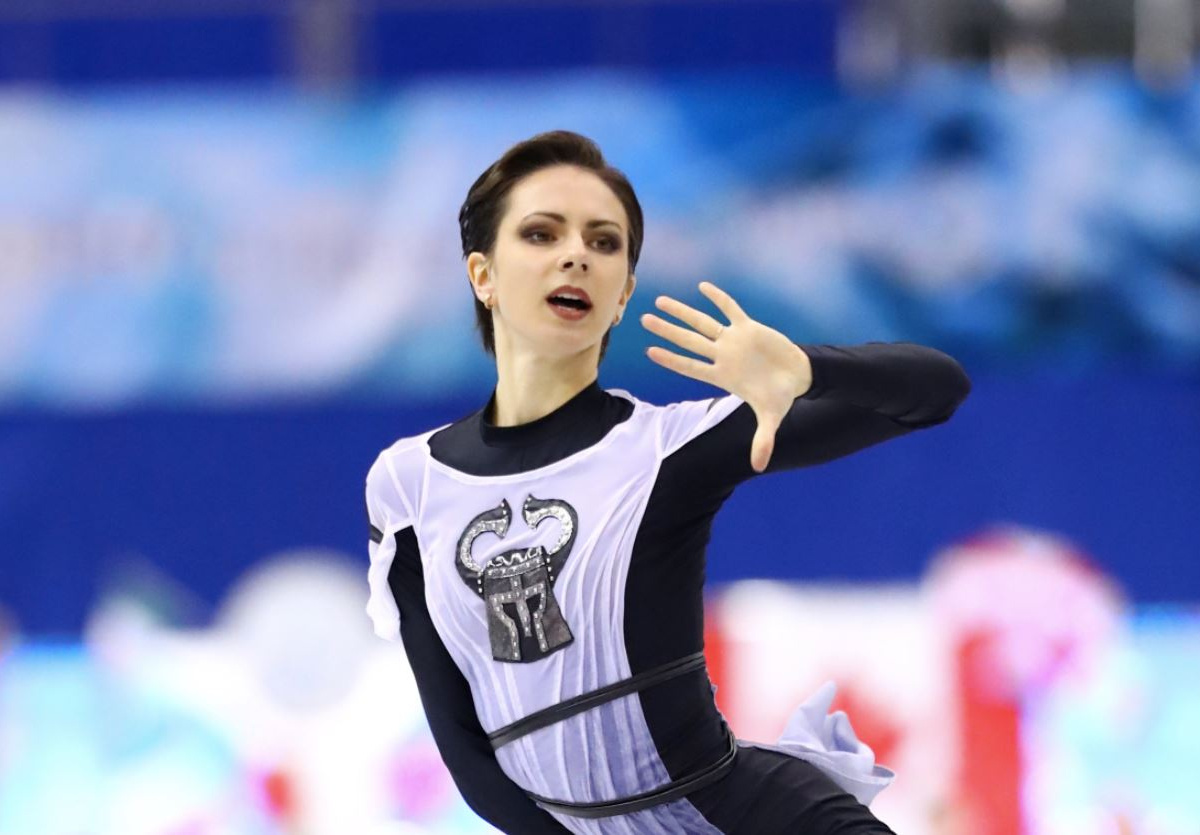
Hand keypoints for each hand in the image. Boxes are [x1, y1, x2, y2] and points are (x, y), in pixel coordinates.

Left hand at [641, 281, 812, 472]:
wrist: (798, 376)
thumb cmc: (780, 396)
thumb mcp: (772, 418)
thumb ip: (762, 440)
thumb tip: (759, 466)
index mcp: (723, 375)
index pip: (690, 367)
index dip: (671, 360)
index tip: (650, 351)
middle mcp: (723, 355)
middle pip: (689, 340)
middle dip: (667, 331)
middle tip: (643, 320)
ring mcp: (733, 340)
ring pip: (702, 322)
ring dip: (682, 312)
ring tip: (659, 301)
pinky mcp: (749, 327)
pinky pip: (730, 309)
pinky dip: (718, 298)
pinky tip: (703, 287)